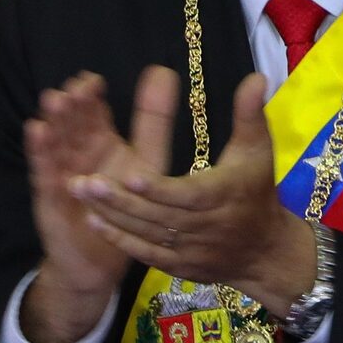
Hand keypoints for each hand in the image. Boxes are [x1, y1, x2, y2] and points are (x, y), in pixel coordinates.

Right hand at [20, 68, 175, 342]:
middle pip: (71, 121)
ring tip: (54, 100)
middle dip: (71, 104)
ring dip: (53, 121)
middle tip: (73, 87)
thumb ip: (154, 121)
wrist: (102, 259)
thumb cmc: (125, 206)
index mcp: (101, 140)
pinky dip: (40, 151)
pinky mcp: (50, 196)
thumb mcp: (147, 161)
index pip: (93, 110)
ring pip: (55, 140)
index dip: (90, 94)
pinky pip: (43, 170)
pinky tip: (37, 130)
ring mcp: (60, 171)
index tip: (93, 80)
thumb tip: (164, 71)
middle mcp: (77, 151)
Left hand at [70, 73, 317, 319]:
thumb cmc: (257, 192)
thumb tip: (255, 76)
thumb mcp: (259, 151)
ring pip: (146, 233)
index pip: (186, 194)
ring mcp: (190, 250)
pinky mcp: (178, 266)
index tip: (128, 174)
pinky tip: (94, 221)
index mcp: (222, 196)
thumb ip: (250, 114)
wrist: (265, 252)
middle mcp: (204, 227)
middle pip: (157, 215)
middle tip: (84, 180)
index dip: (158, 189)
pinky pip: (146, 253)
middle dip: (119, 200)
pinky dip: (120, 239)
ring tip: (78, 192)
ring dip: (111, 215)